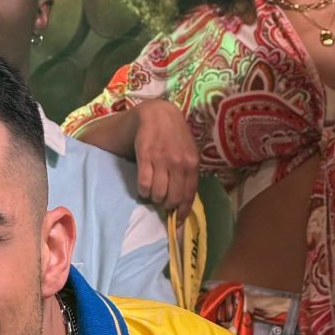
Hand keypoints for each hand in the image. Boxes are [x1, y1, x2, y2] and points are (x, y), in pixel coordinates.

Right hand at [131, 99, 199, 219]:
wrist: (158, 113)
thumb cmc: (175, 134)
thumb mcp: (189, 151)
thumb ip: (189, 171)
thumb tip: (184, 197)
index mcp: (192, 163)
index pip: (189, 194)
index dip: (182, 210)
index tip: (177, 221)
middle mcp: (178, 163)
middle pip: (172, 197)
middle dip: (166, 205)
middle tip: (162, 202)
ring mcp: (161, 160)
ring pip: (157, 193)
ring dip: (154, 198)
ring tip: (152, 193)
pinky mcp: (145, 156)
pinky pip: (143, 183)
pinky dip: (143, 191)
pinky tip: (143, 188)